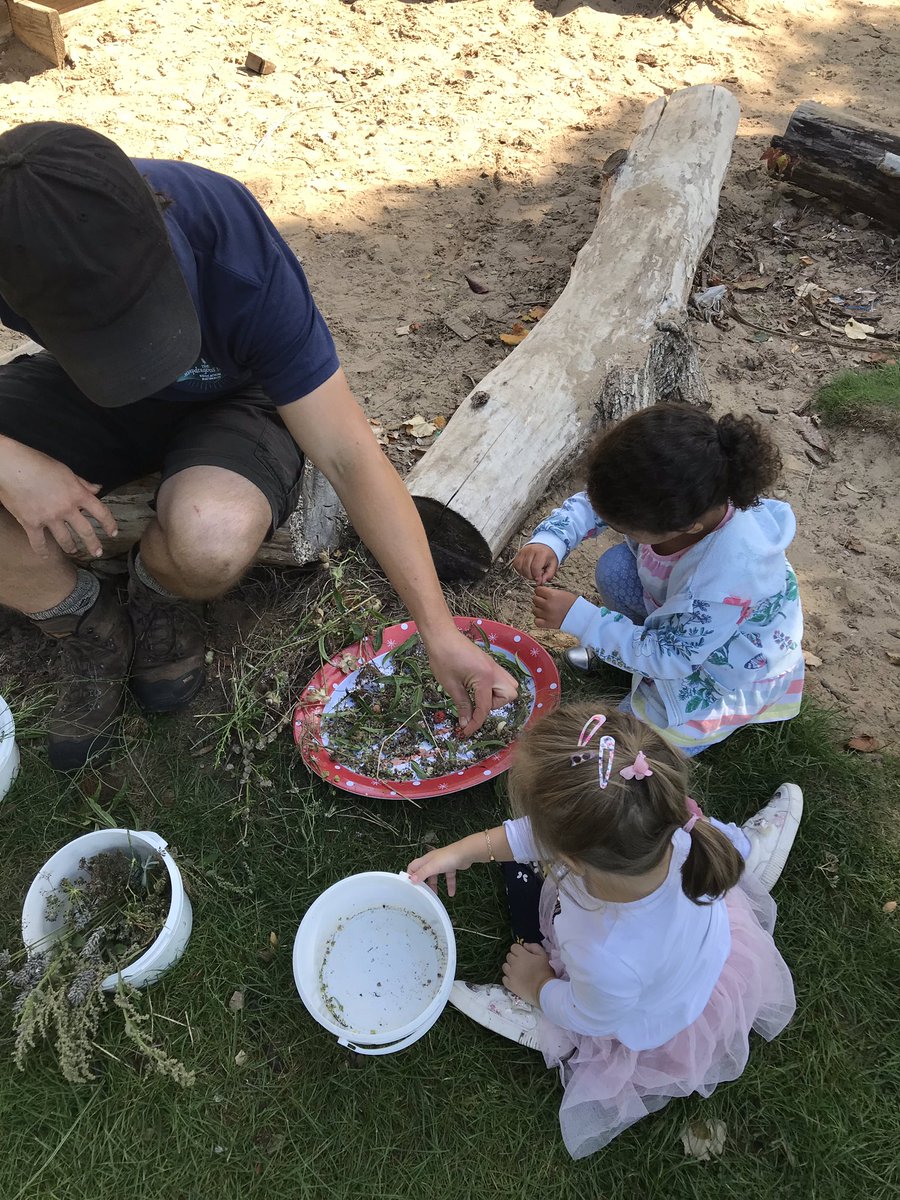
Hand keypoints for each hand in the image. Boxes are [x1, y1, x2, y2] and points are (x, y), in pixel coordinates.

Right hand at [0, 440, 116, 558]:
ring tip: (74, 551)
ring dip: (71, 548)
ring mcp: (49, 518)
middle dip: (93, 544)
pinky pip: (39, 543)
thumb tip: (97, 489)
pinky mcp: (31, 523)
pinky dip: (43, 552)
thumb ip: (82, 483)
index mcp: (77, 494)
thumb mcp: (65, 471)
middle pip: (86, 531)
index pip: (101, 512)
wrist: (11, 466)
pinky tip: (46, 557)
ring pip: (65, 540)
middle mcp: (66, 508)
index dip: (109, 524)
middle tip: (97, 552)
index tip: (113, 532)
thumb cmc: (37, 463)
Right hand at [407, 841, 471, 896]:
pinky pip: (448, 877)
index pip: (413, 866)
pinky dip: (449, 885)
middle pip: (424, 873)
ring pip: (436, 876)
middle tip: (422, 893)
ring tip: (435, 896)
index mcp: (425, 860)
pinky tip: (451, 894)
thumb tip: (411, 880)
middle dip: (423, 883)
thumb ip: (422, 873)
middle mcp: (432, 861)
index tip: (410, 886)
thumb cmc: (446, 858)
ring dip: (435, 885)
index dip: (410, 875)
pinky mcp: (451, 867)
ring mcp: (442, 864)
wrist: (465, 854)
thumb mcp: (432, 867)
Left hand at [426, 628, 517, 736]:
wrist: (442, 635)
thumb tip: (466, 723)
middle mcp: (494, 672)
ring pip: (510, 686)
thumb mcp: (451, 685)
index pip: (485, 707)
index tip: (466, 732)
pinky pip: (501, 679)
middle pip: (510, 695)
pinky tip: (477, 687)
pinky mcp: (490, 663)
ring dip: (498, 695)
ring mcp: (494, 666)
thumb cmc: (443, 658)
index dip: (476, 723)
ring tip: (478, 695)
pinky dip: (495, 687)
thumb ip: (462, 705)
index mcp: (485, 678)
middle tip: (476, 704)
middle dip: (495, 704)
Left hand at [502, 942, 555, 1006]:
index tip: (523, 954)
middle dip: (514, 958)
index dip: (518, 950)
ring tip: (517, 972)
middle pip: (508, 956)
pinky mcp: (509, 984)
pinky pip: (504, 978)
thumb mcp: (543, 955)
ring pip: (505, 966)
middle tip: (522, 964)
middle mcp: (514, 963)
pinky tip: (515, 980)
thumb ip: (534, 947)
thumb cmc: (545, 972)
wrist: (544, 990)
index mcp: (522, 955)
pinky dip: (508, 978)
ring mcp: (510, 974)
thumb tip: (524, 945)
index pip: (514, 947)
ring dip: (510, 967)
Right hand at [512, 543, 558, 583]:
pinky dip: (520, 571)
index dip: (537, 577)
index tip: (539, 581)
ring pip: (520, 568)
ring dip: (525, 574)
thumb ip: (549, 574)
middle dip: (531, 576)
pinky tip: (526, 570)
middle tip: (536, 576)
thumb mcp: (553, 565)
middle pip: (526, 568)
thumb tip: (541, 582)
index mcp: (541, 553)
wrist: (542, 546)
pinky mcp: (518, 554)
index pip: (535, 567)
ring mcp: (523, 552)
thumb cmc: (548, 556)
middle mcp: (530, 551)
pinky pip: (516, 565)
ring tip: (532, 573)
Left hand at [532, 585, 577, 629]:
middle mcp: (548, 605)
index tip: (543, 593)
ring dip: (539, 609)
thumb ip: (550, 592)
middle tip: (545, 602)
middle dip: (539, 600)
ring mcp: (547, 615)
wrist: (580, 616)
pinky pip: (536, 621)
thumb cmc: (573, 604)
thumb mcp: (562, 593)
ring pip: (534, 610)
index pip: (537, 590)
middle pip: (534, 599)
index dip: (540, 591)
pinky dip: (539, 619)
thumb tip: (540, 592)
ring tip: (546, 610)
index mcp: (552, 595)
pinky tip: (544, 617)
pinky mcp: (548, 624)